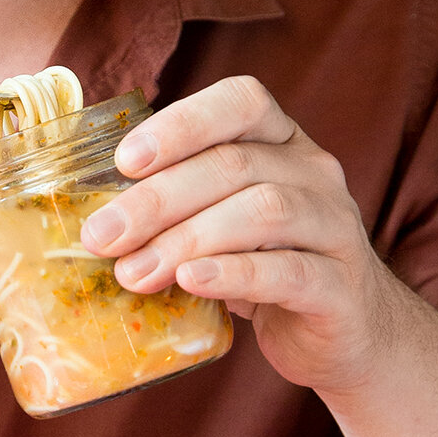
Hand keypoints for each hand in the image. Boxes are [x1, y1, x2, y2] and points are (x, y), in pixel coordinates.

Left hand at [79, 75, 408, 395]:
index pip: (241, 101)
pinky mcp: (343, 286)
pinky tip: (190, 281)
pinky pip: (289, 270)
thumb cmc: (266, 266)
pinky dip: (233, 273)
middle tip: (102, 236)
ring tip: (135, 272)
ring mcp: (337, 226)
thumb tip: (90, 213)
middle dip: (157, 199)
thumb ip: (175, 202)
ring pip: (264, 210)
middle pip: (234, 164)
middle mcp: (315, 172)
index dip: (181, 124)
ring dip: (187, 238)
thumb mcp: (220, 221)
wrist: (347, 335)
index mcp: (282, 141)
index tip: (124, 161)